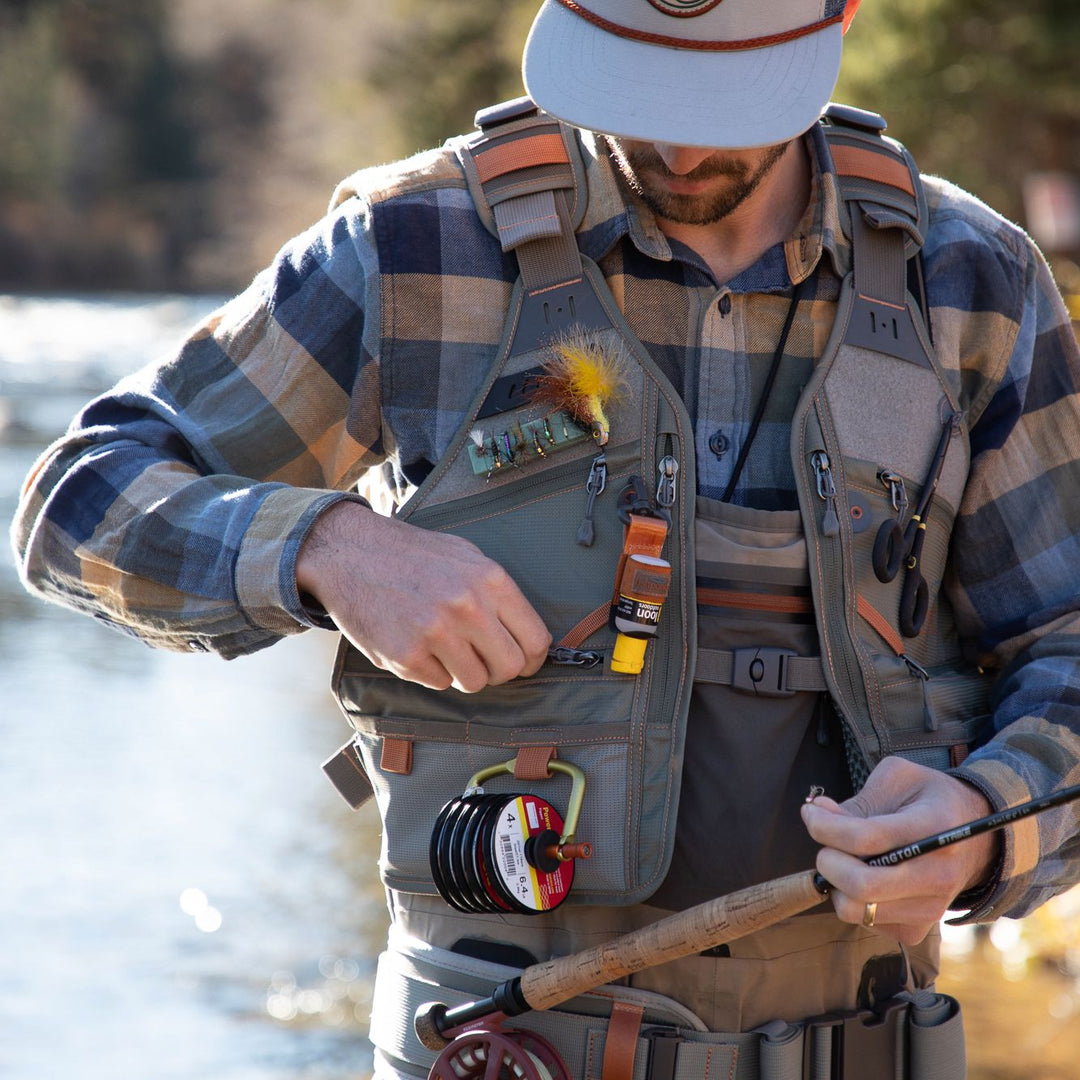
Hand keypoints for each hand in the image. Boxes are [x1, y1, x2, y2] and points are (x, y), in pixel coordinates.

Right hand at [296, 501, 551, 692]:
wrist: (350, 552)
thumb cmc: (412, 555)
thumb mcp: (465, 556)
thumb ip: (497, 593)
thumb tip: (524, 634)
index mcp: (490, 580)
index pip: (535, 640)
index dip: (533, 659)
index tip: (523, 661)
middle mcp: (468, 607)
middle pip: (511, 668)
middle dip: (499, 670)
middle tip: (482, 660)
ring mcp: (436, 633)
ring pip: (475, 682)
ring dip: (464, 672)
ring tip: (446, 649)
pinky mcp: (406, 655)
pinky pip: (438, 683)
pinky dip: (431, 671)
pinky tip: (417, 645)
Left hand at [800, 756, 996, 944]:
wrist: (975, 842)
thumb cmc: (929, 801)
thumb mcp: (900, 778)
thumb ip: (858, 799)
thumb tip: (818, 812)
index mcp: (935, 829)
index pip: (867, 838)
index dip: (826, 826)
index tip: (810, 812)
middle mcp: (938, 875)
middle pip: (861, 885)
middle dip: (827, 860)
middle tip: (826, 843)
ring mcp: (931, 909)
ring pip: (856, 909)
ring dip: (835, 882)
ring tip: (845, 859)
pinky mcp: (917, 929)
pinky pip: (864, 920)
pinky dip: (852, 897)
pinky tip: (865, 875)